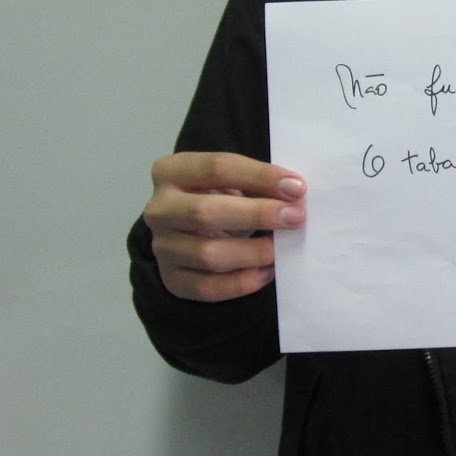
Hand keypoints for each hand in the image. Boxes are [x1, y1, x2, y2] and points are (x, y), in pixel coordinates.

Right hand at [142, 151, 305, 301]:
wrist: (188, 230)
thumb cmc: (218, 196)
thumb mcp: (230, 180)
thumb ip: (256, 182)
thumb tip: (294, 192)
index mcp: (170, 172)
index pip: (216, 168)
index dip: (260, 177)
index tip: (297, 188)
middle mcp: (158, 210)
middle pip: (205, 212)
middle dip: (257, 214)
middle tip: (296, 217)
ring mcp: (162, 247)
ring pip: (207, 254)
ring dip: (252, 252)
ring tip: (281, 249)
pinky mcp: (171, 280)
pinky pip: (208, 287)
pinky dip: (242, 282)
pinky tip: (267, 272)